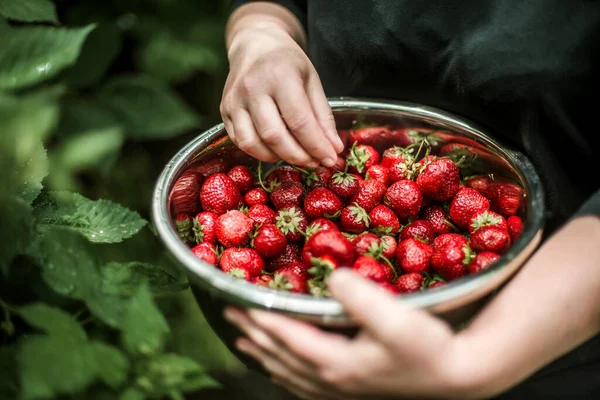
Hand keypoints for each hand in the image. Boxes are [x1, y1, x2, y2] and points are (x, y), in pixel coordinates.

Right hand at [220, 26, 343, 167]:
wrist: (254, 45)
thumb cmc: (287, 62)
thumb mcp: (311, 81)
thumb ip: (323, 116)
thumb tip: (334, 148)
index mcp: (280, 75)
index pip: (299, 121)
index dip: (317, 146)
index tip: (330, 159)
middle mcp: (252, 88)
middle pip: (274, 136)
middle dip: (298, 156)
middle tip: (315, 163)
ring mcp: (234, 100)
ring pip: (252, 143)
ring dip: (277, 158)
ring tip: (296, 156)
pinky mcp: (224, 110)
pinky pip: (240, 141)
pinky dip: (259, 152)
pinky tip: (275, 150)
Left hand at [224, 269, 479, 399]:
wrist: (456, 374)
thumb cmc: (429, 345)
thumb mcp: (397, 318)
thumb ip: (362, 296)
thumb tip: (331, 275)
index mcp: (337, 362)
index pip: (286, 337)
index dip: (260, 318)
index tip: (236, 301)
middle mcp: (332, 379)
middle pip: (281, 355)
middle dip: (254, 334)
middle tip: (230, 316)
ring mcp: (341, 389)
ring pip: (289, 373)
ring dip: (265, 355)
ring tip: (246, 343)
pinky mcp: (353, 390)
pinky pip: (306, 385)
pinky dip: (287, 374)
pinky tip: (285, 371)